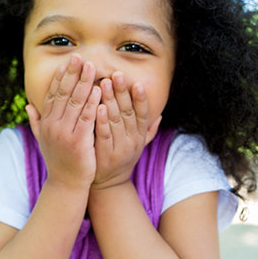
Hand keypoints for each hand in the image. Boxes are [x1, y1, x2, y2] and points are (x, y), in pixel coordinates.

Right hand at [26, 55, 100, 190]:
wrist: (65, 184)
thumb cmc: (57, 159)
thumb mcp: (42, 139)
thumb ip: (35, 121)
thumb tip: (28, 106)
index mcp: (45, 121)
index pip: (52, 94)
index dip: (60, 77)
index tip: (67, 62)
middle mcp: (52, 124)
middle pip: (63, 93)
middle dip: (72, 73)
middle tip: (79, 56)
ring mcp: (64, 132)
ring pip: (75, 102)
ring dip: (83, 82)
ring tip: (91, 66)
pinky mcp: (78, 141)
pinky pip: (86, 117)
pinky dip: (92, 102)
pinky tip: (98, 90)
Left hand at [91, 71, 160, 189]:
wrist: (109, 184)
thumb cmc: (121, 155)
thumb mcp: (138, 143)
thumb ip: (148, 129)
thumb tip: (161, 113)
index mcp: (140, 135)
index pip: (142, 113)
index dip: (141, 98)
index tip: (137, 82)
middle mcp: (133, 140)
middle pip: (128, 112)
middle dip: (122, 92)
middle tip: (116, 74)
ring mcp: (120, 148)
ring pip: (116, 120)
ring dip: (111, 100)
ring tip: (104, 83)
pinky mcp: (106, 155)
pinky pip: (104, 135)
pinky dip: (101, 120)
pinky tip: (97, 106)